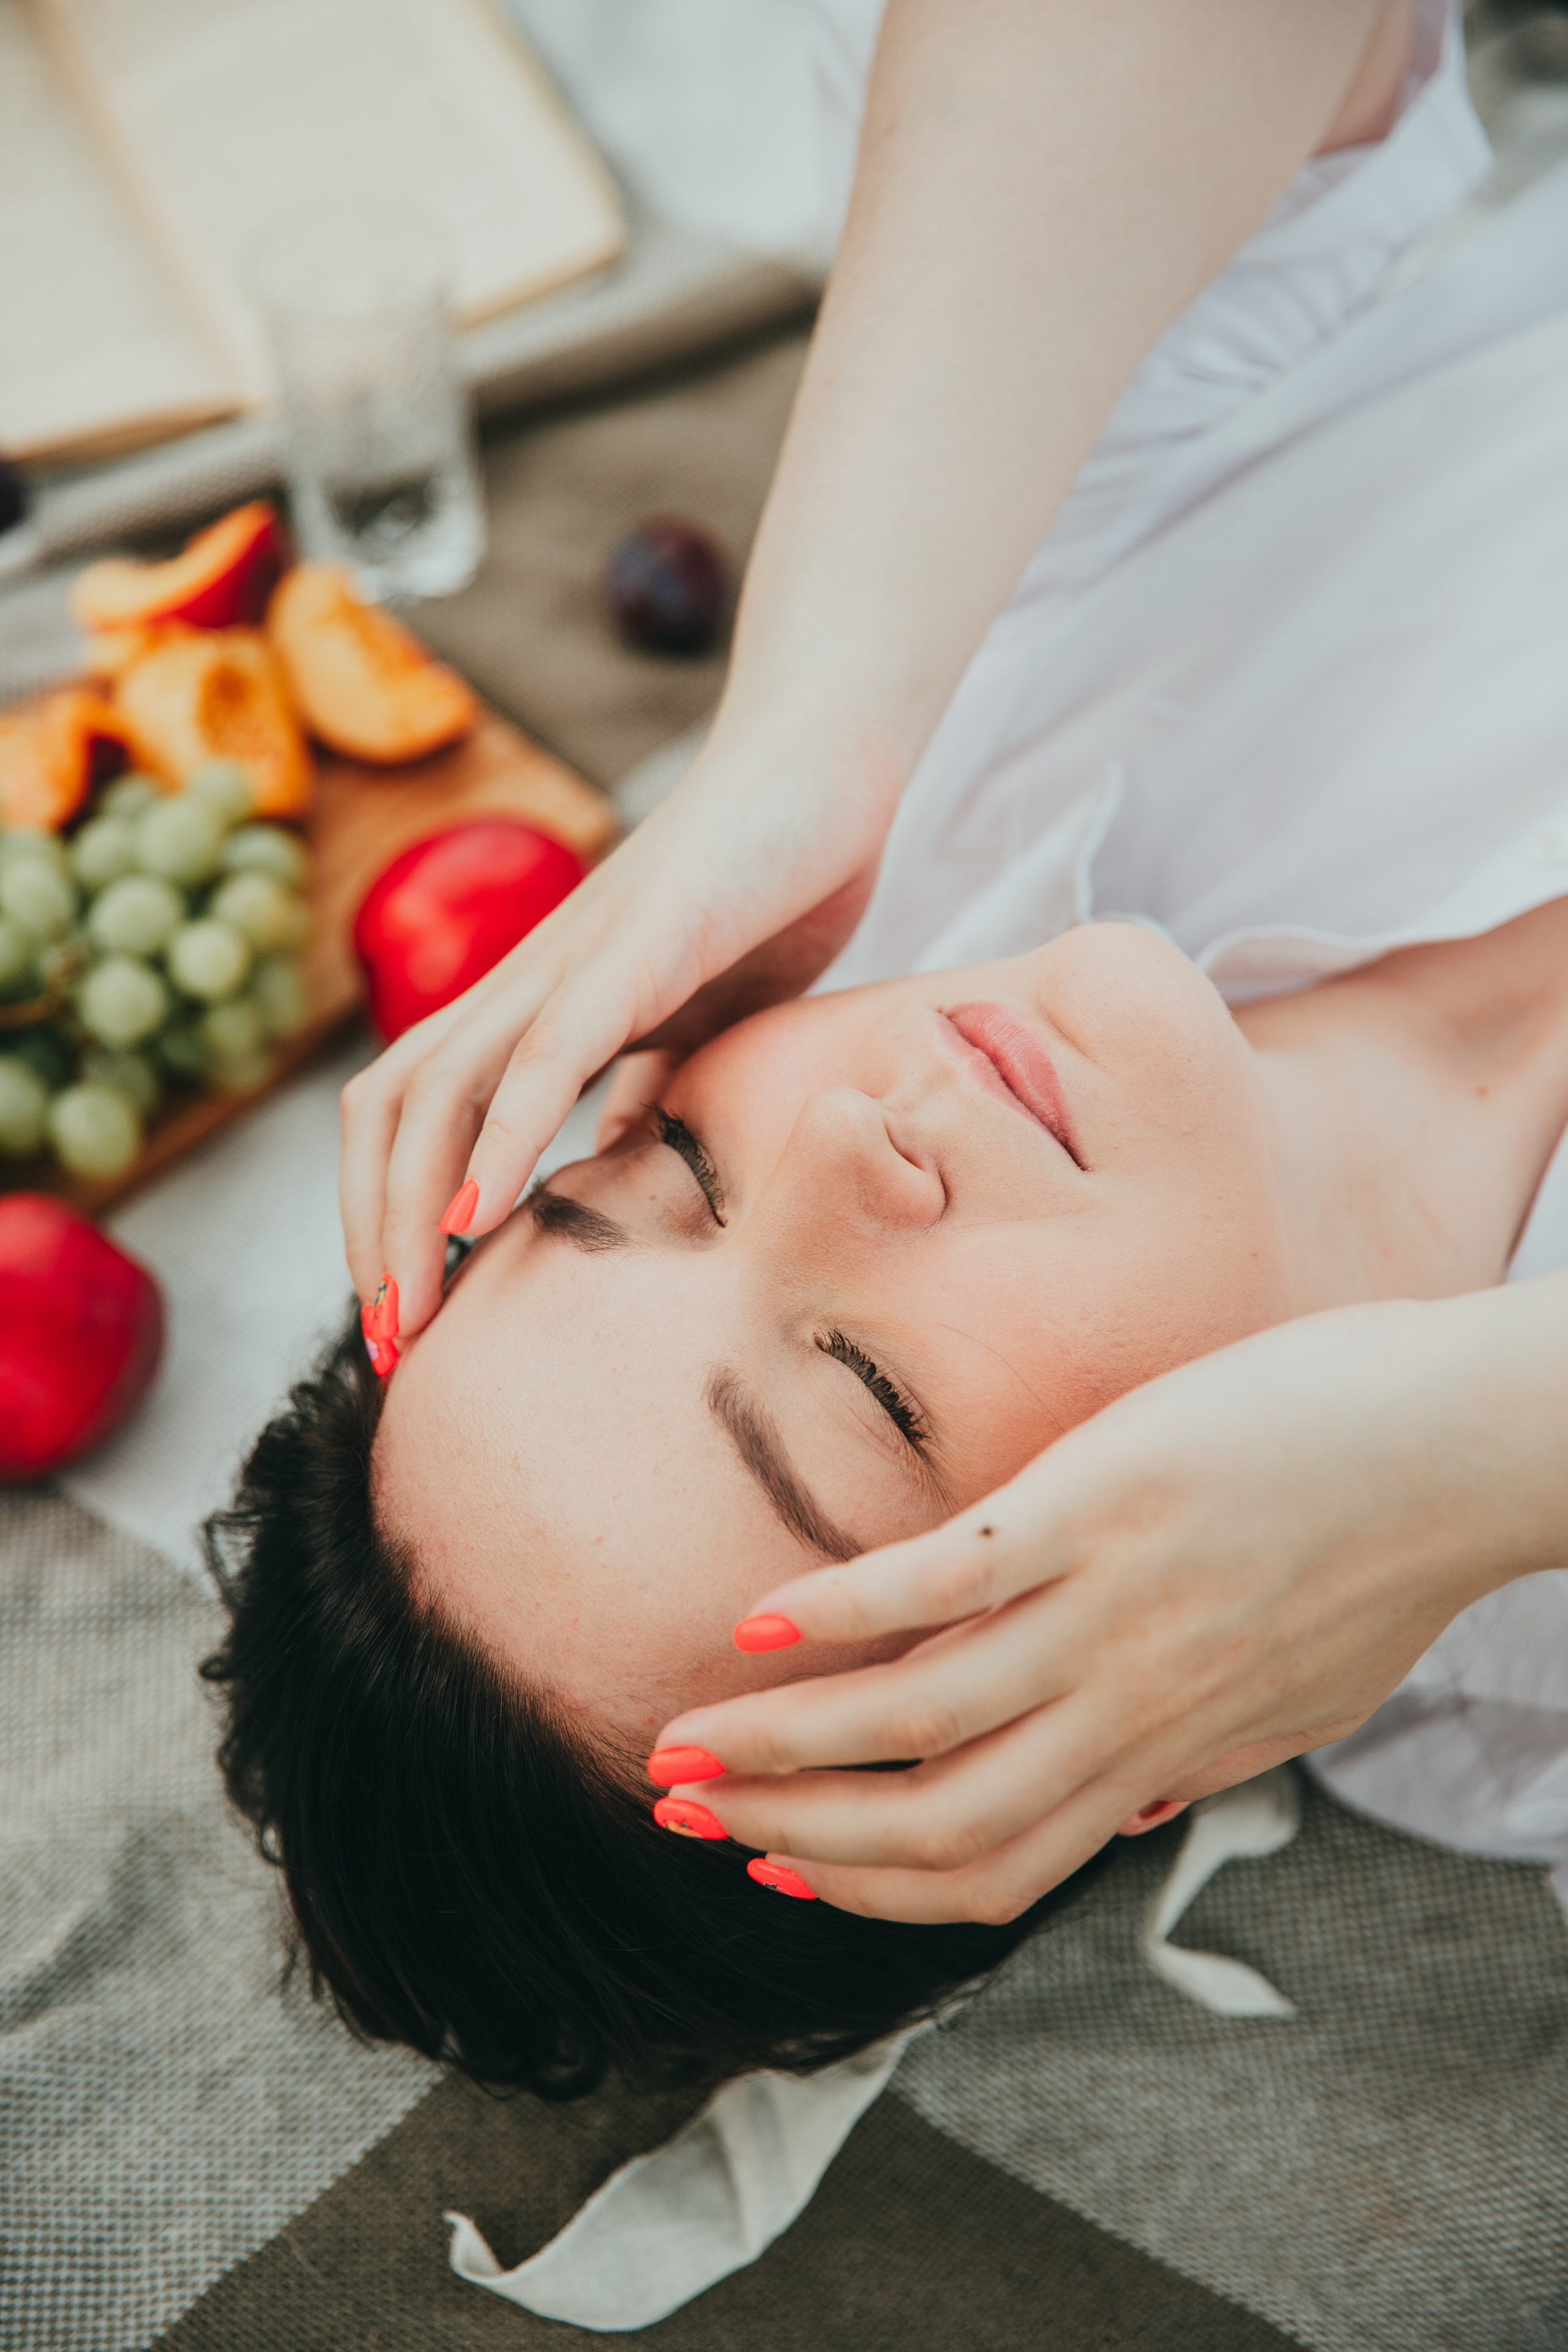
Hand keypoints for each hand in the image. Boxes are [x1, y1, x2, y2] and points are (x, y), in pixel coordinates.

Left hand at [339, 727, 891, 1335]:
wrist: (826, 767)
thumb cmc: (767, 887)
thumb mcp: (699, 1018)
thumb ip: (647, 1084)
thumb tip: (614, 1163)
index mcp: (540, 1006)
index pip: (419, 1117)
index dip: (390, 1215)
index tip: (411, 1317)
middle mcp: (529, 984)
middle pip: (392, 1113)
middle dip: (372, 1236)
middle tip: (393, 1347)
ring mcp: (573, 959)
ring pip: (439, 1088)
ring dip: (409, 1209)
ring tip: (412, 1307)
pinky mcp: (637, 941)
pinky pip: (549, 1050)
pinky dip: (503, 1135)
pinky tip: (480, 1213)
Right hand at [653, 1285, 1566, 1921]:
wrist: (1455, 1451)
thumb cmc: (1378, 1558)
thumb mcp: (1301, 1702)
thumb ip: (1206, 1755)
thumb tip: (1135, 1802)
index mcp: (1166, 1753)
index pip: (996, 1866)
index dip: (874, 1889)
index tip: (786, 1869)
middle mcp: (1121, 1710)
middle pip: (930, 1819)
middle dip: (793, 1830)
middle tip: (687, 1813)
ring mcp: (1101, 1613)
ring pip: (913, 1720)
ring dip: (782, 1742)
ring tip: (685, 1741)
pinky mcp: (1089, 1510)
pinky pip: (940, 1586)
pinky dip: (837, 1615)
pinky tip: (755, 1622)